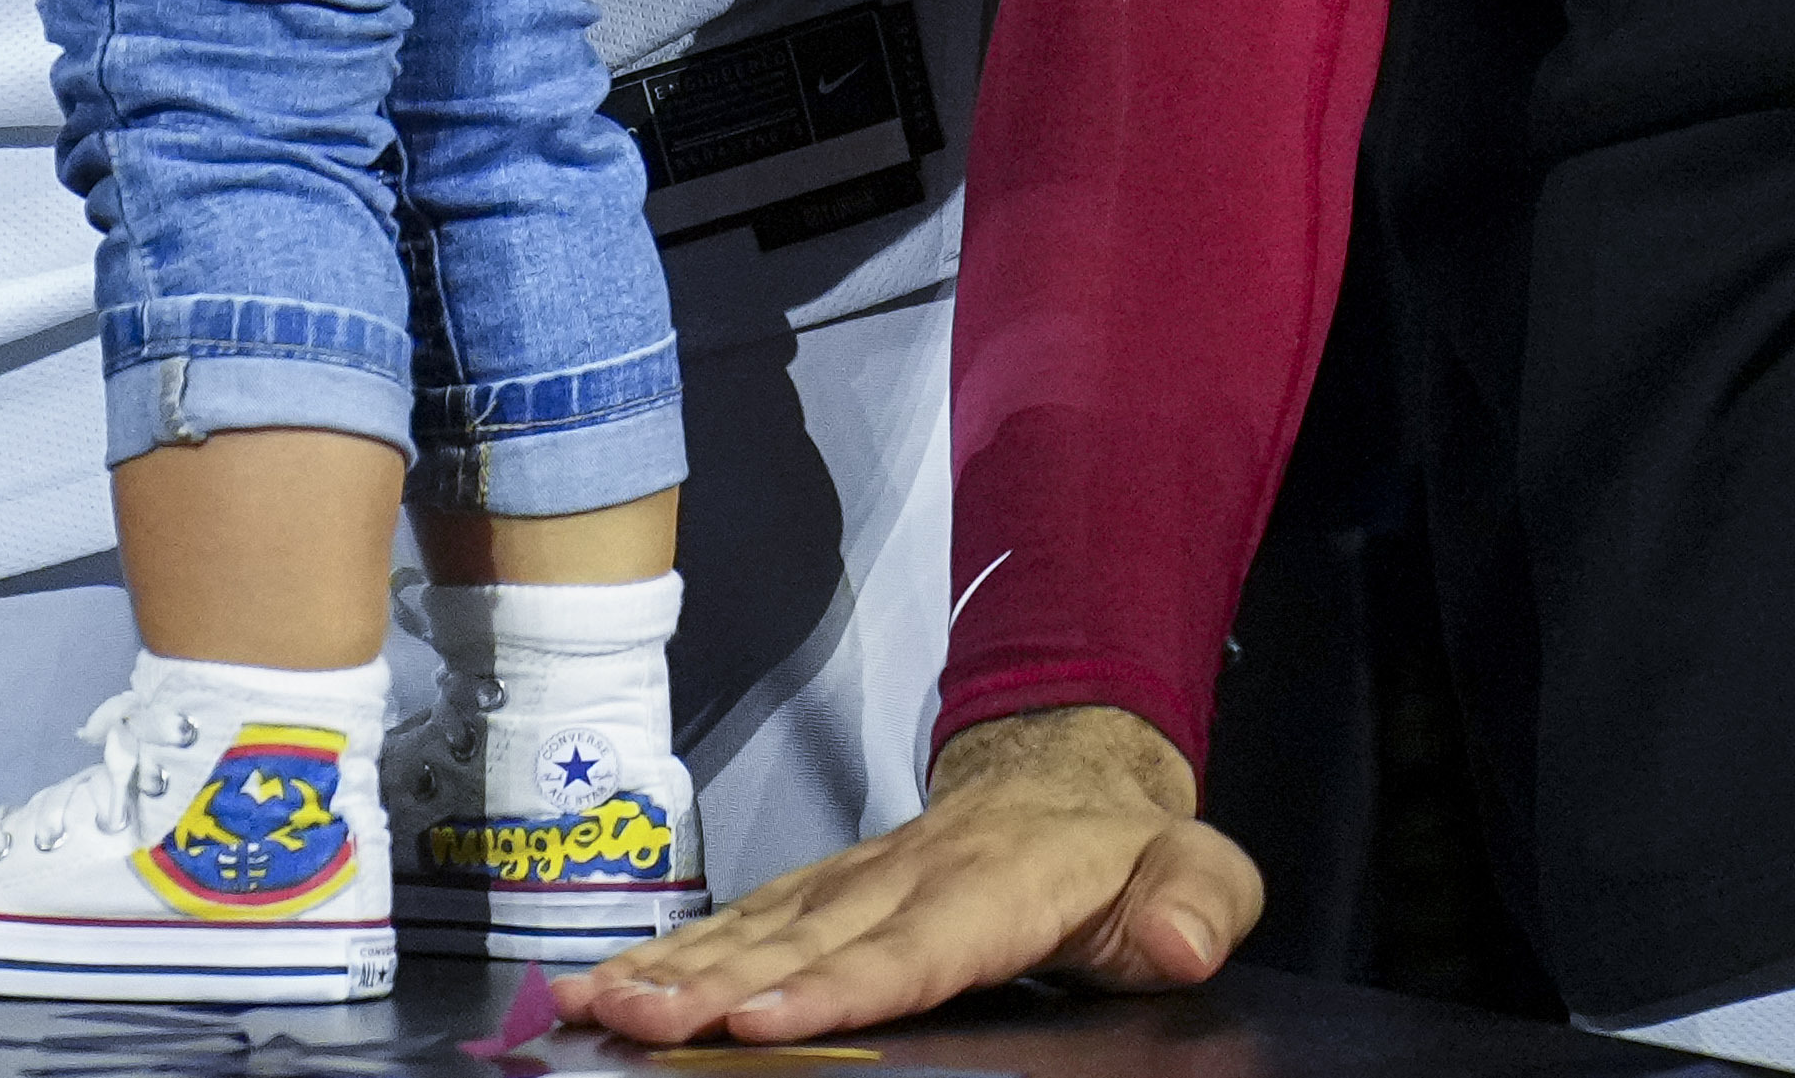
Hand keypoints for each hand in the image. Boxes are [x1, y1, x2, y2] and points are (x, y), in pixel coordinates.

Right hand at [585, 708, 1251, 1044]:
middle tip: (638, 1021)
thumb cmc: (1126, 852)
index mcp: (997, 884)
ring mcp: (854, 879)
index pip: (912, 947)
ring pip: (755, 926)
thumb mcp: (1199, 869)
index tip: (758, 1020)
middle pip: (803, 939)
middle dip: (713, 983)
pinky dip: (670, 950)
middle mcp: (906, 876)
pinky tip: (609, 986)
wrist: (1063, 772)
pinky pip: (741, 921)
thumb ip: (1198, 902)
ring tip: (596, 1007)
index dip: (836, 986)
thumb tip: (1179, 940)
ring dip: (670, 966)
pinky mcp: (819, 891)